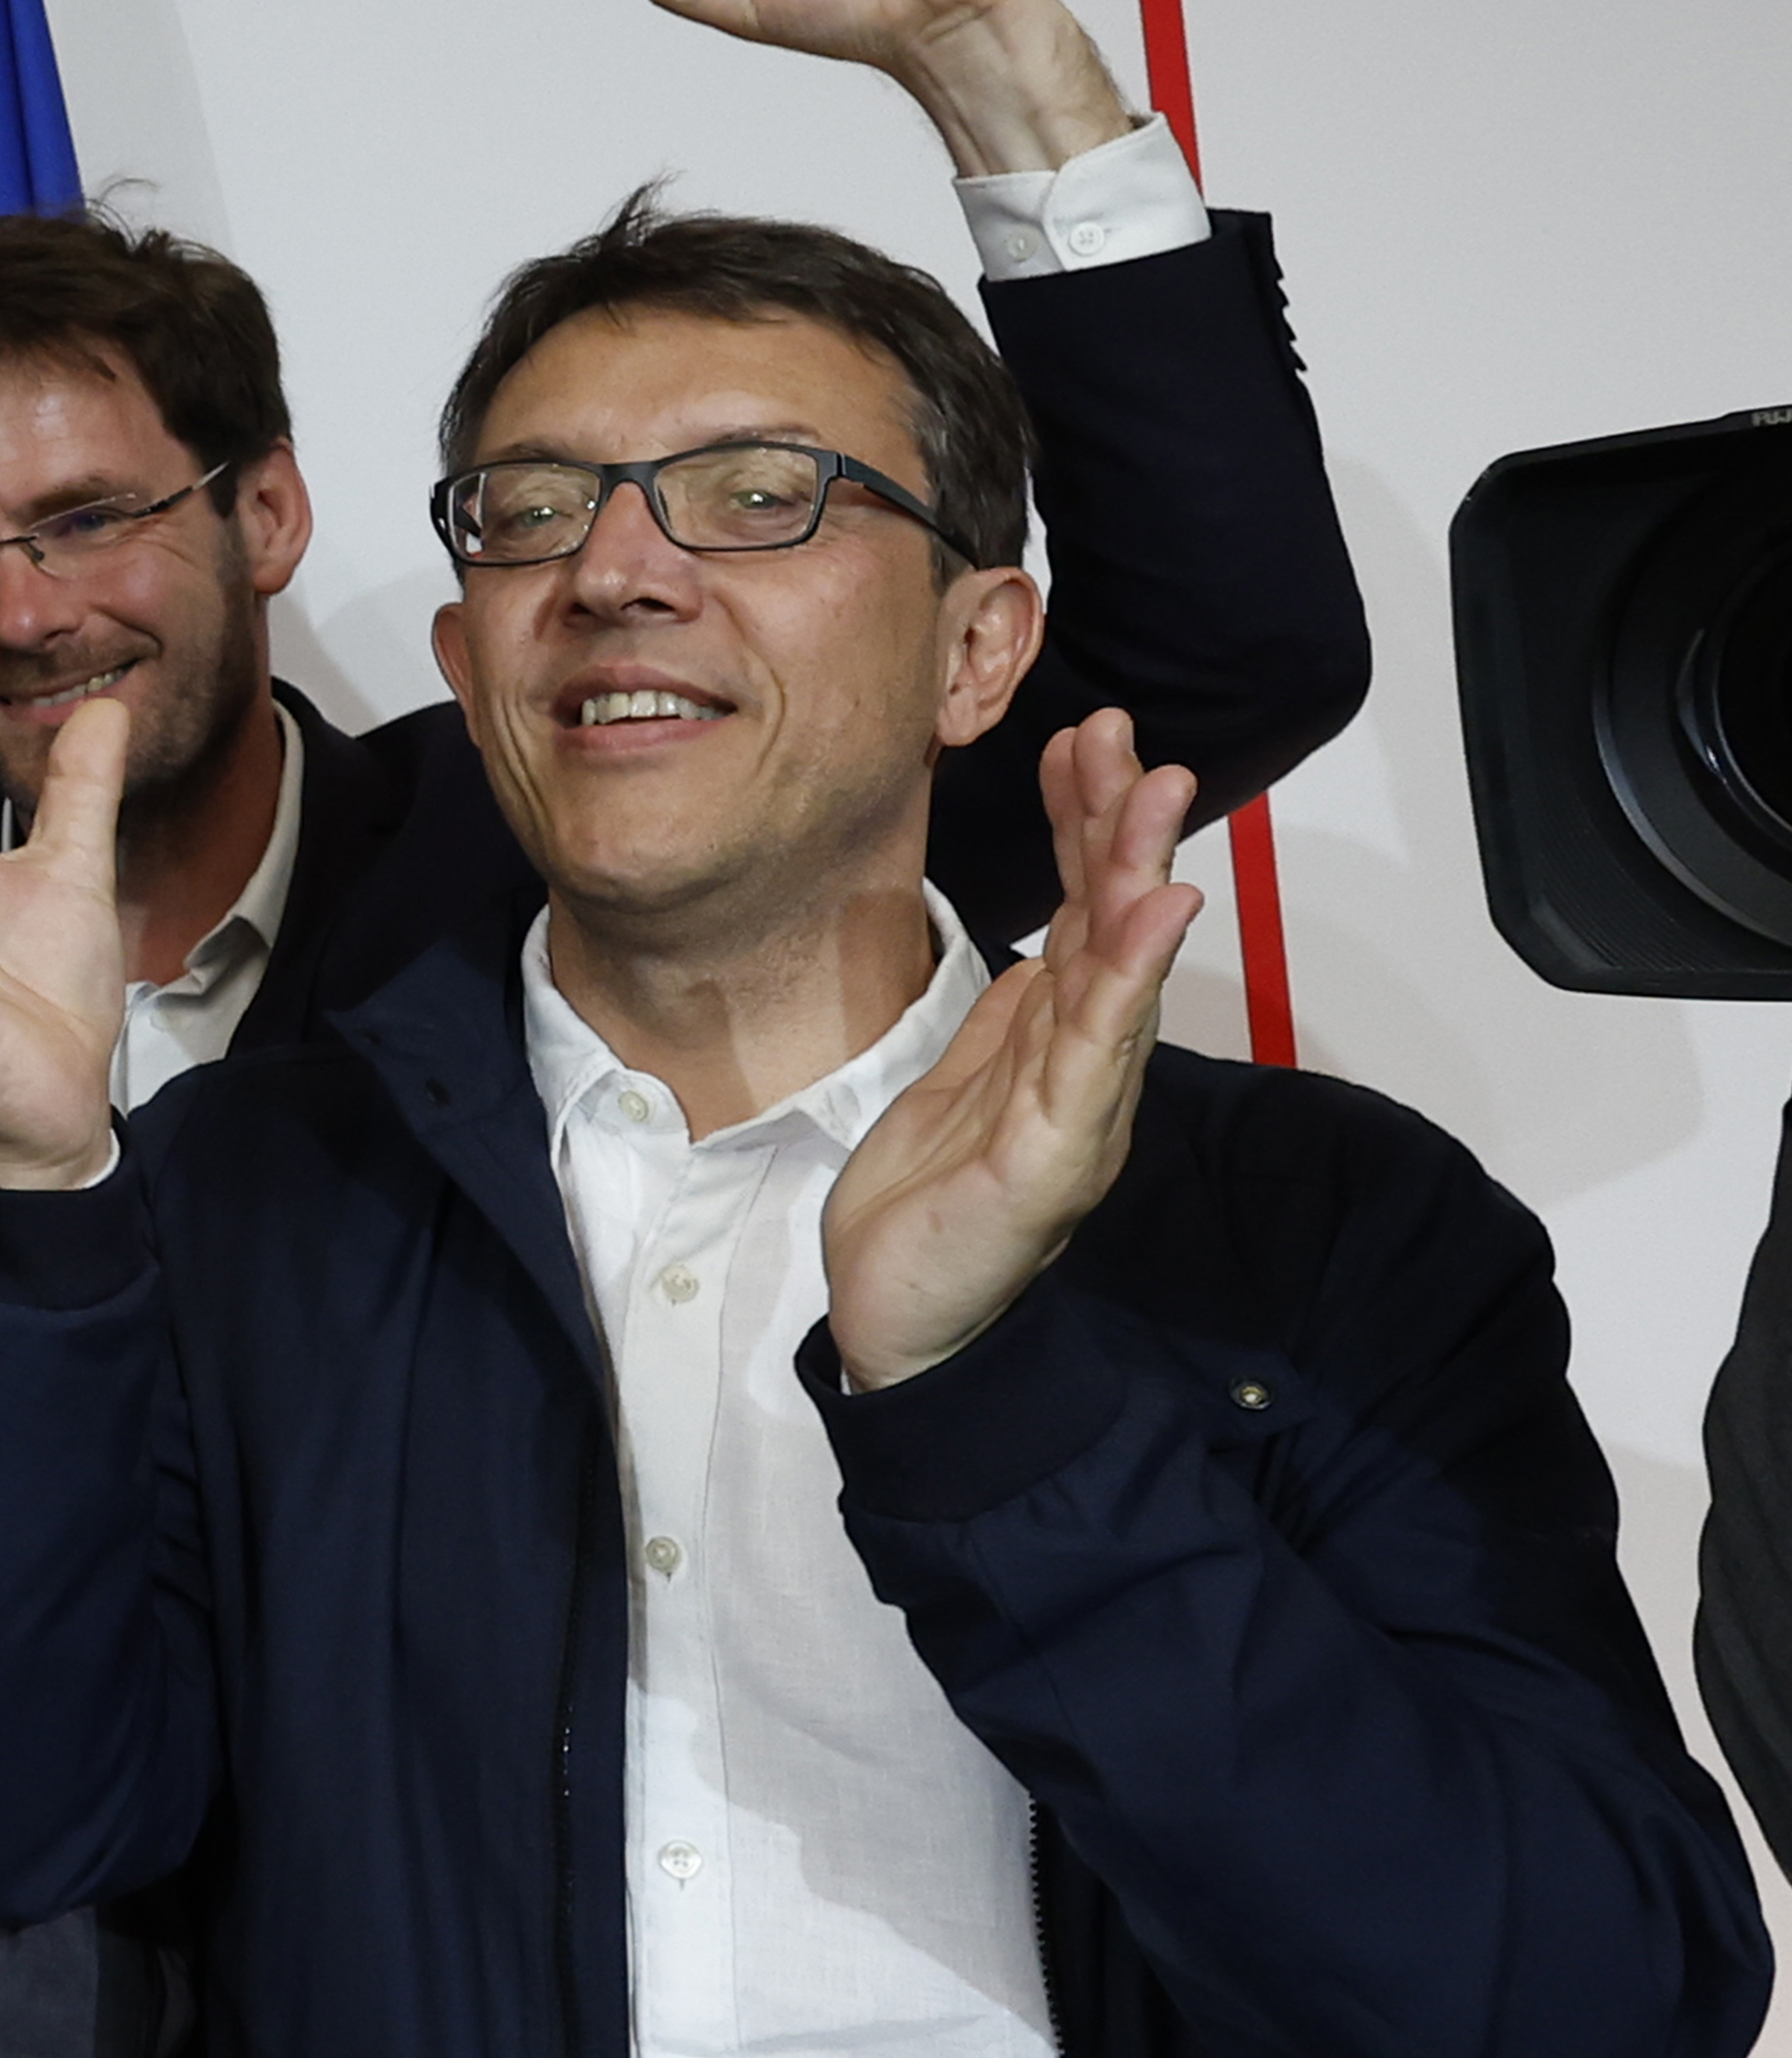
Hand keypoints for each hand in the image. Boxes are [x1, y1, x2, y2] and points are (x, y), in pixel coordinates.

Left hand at [822, 711, 1198, 1388]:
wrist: (899, 1319)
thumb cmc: (931, 1207)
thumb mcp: (965, 1080)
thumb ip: (1014, 1016)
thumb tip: (1043, 946)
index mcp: (1059, 1046)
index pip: (1084, 917)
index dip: (1091, 830)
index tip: (1089, 747)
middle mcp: (1085, 1069)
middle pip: (1112, 928)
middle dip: (1124, 827)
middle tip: (1130, 738)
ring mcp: (1078, 1111)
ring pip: (1116, 975)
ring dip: (1138, 877)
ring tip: (1156, 792)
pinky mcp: (1054, 1157)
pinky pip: (1094, 1054)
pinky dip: (1129, 979)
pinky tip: (1157, 914)